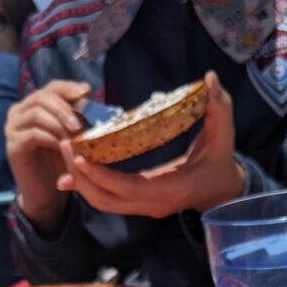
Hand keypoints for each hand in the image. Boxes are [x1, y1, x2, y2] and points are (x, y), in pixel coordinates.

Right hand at [5, 79, 89, 233]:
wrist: (48, 194)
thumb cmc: (61, 162)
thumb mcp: (72, 136)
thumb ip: (76, 117)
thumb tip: (89, 95)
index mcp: (34, 105)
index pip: (51, 87)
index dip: (69, 87)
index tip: (86, 92)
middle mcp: (19, 112)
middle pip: (42, 97)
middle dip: (64, 109)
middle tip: (79, 124)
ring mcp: (13, 127)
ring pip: (37, 113)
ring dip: (59, 124)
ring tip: (75, 137)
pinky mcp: (12, 145)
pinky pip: (33, 134)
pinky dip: (51, 138)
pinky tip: (63, 146)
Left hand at [57, 71, 244, 217]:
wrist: (222, 190)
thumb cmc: (221, 160)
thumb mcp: (225, 133)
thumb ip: (219, 106)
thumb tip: (210, 79)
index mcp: (171, 188)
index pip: (128, 188)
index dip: (101, 176)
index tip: (78, 156)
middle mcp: (153, 204)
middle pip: (106, 200)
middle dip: (81, 177)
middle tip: (62, 145)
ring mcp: (144, 207)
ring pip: (103, 203)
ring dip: (81, 182)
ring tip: (64, 152)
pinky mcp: (138, 204)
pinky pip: (107, 200)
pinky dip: (89, 185)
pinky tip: (73, 166)